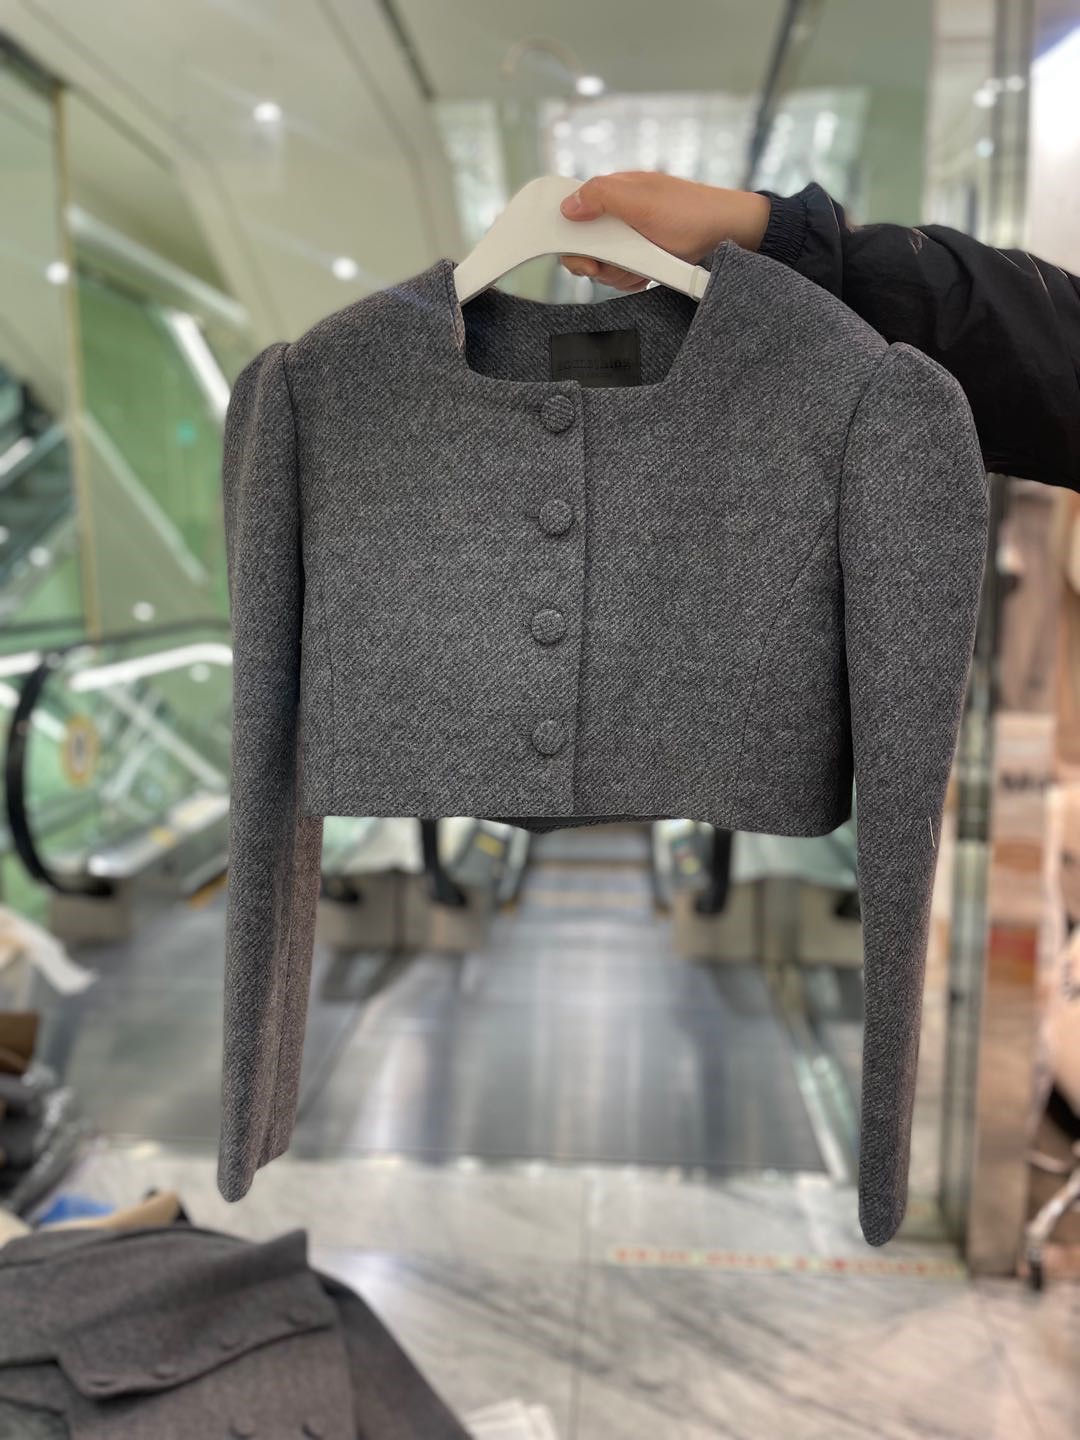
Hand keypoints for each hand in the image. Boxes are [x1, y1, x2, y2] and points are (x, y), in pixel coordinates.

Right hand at [557, 171, 770, 290]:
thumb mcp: (642, 200)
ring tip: (640, 266)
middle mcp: (617, 214)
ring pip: (602, 266)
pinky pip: (621, 276)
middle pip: (583, 246)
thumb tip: (568, 204)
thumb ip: (601, 195)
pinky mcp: (641, 257)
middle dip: (596, 262)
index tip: (581, 255)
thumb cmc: (690, 212)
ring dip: (617, 273)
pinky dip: (630, 280)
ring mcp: (629, 238)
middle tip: (613, 264)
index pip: (571, 211)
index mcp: (612, 192)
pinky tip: (646, 274)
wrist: (727, 234)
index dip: (567, 237)